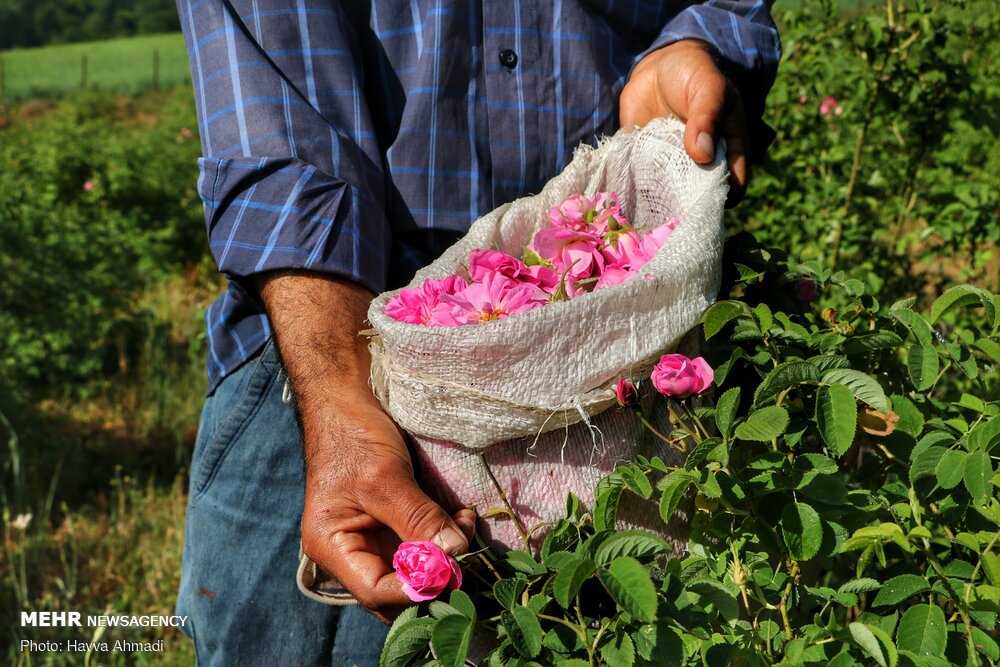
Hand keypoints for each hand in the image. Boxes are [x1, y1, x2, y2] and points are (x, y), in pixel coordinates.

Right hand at [301, 399, 475, 621]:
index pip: (375, 591)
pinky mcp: (390, 527)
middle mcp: (350, 552)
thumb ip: (419, 518)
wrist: (346, 403)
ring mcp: (371, 541)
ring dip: (443, 556)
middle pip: (394, 590)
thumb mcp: (386, 477)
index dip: (416, 588)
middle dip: (434, 576)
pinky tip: (461, 519)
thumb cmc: (354, 436)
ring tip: (465, 526)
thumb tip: (455, 553)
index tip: (453, 567)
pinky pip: (419, 548)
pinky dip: (442, 540)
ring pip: (412, 572)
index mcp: (332, 546)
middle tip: (467, 549)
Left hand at [620, 39, 748, 205]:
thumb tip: (704, 155)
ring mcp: (672, 167)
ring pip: (666, 196)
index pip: (732, 186)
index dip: (720, 198)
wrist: (660, 66)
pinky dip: (630, 189)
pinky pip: (639, 182)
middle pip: (696, 198)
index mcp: (727, 150)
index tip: (701, 202)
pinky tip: (621, 196)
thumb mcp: (708, 88)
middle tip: (667, 210)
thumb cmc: (695, 74)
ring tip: (642, 208)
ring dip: (655, 204)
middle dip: (684, 208)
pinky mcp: (645, 163)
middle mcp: (701, 166)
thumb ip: (707, 117)